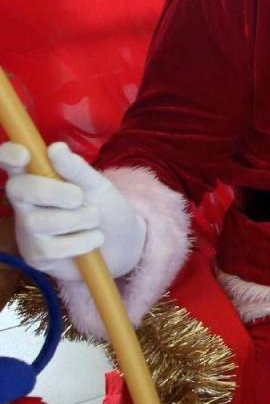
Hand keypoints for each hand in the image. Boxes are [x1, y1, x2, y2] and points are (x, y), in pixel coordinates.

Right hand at [0, 141, 145, 281]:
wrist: (124, 243)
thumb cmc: (106, 208)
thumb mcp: (97, 185)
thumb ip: (77, 169)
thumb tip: (56, 148)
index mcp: (37, 177)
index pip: (10, 161)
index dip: (9, 155)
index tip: (23, 155)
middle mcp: (25, 202)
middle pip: (20, 190)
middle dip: (54, 192)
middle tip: (80, 198)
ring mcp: (27, 230)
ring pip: (38, 221)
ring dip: (78, 219)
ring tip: (93, 221)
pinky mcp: (37, 256)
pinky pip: (53, 248)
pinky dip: (82, 242)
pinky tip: (91, 241)